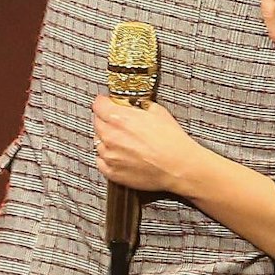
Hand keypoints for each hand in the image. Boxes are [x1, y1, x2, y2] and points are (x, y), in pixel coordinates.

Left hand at [92, 96, 206, 193]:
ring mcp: (109, 156)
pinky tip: (120, 155)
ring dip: (106, 139)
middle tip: (119, 122)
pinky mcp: (112, 172)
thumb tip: (134, 105)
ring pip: (98, 142)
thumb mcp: (158, 112)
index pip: (98, 104)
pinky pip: (101, 161)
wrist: (178, 167)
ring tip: (124, 141)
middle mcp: (110, 136)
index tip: (107, 103)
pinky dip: (107, 157)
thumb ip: (140, 106)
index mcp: (119, 118)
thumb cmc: (171, 141)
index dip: (104, 102)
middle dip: (105, 120)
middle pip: (97, 122)